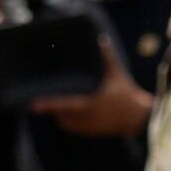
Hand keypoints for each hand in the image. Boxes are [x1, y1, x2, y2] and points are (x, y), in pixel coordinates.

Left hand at [34, 43, 153, 137]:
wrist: (137, 117)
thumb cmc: (126, 94)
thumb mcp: (116, 74)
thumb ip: (107, 56)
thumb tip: (101, 38)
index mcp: (90, 103)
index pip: (64, 105)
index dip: (48, 105)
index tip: (34, 105)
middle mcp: (87, 117)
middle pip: (60, 115)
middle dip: (51, 108)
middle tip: (40, 100)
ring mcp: (88, 126)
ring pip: (64, 123)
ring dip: (58, 115)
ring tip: (51, 105)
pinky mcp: (91, 132)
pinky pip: (72, 128)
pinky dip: (66, 122)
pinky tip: (63, 114)